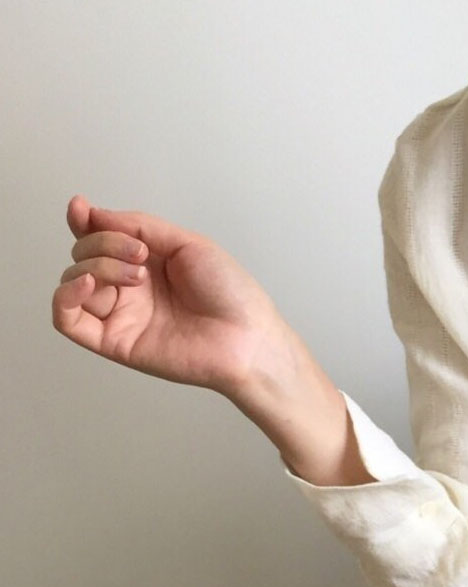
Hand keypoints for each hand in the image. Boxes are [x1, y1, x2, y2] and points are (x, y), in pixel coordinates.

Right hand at [51, 194, 296, 399]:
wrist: (248, 336)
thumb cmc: (231, 294)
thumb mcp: (187, 243)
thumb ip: (139, 226)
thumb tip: (94, 214)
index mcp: (146, 262)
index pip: (97, 237)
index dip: (82, 220)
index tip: (80, 208)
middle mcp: (129, 288)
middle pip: (83, 253)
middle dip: (103, 243)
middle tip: (140, 256)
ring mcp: (120, 315)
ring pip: (73, 280)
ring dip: (95, 265)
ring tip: (136, 275)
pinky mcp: (114, 342)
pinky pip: (66, 320)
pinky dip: (65, 296)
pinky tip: (88, 283)